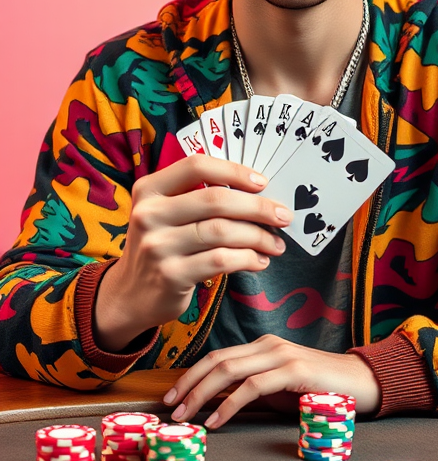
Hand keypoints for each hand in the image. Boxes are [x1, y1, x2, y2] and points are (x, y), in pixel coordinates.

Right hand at [94, 157, 292, 351]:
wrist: (130, 294)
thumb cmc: (161, 246)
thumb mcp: (165, 214)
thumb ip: (197, 197)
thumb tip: (257, 192)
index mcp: (149, 189)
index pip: (197, 165)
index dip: (234, 171)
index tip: (263, 183)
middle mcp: (149, 214)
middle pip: (216, 200)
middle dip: (258, 207)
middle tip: (283, 216)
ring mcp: (157, 245)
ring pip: (222, 232)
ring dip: (258, 237)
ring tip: (276, 244)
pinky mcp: (170, 275)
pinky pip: (221, 261)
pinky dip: (248, 259)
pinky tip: (260, 261)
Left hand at [163, 335, 380, 425]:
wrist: (363, 385)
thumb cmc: (320, 392)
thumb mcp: (279, 392)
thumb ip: (251, 393)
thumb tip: (215, 407)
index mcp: (262, 346)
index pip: (217, 357)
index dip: (190, 376)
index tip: (171, 397)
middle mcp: (268, 345)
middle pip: (217, 361)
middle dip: (188, 384)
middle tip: (168, 407)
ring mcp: (281, 355)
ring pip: (229, 370)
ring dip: (202, 394)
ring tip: (185, 416)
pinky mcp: (294, 370)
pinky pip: (252, 386)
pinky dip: (229, 404)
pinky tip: (216, 421)